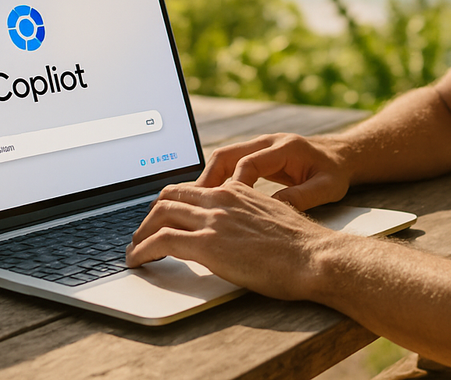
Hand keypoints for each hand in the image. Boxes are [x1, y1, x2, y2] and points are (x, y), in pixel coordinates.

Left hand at [125, 179, 343, 298]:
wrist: (316, 257)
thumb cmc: (303, 247)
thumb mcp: (275, 219)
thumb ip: (252, 217)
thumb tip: (242, 233)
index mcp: (238, 191)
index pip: (193, 188)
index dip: (171, 203)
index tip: (162, 217)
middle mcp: (222, 198)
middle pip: (169, 196)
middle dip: (150, 215)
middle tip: (142, 234)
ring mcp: (213, 219)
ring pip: (159, 215)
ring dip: (140, 233)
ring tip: (134, 250)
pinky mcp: (207, 244)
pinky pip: (161, 241)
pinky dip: (142, 250)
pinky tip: (137, 261)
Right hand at [197, 133, 350, 209]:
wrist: (342, 155)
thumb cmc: (336, 172)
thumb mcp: (327, 188)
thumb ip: (301, 197)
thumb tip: (272, 210)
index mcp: (284, 147)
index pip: (248, 162)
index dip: (234, 185)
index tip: (225, 208)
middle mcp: (267, 142)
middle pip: (226, 155)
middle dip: (208, 179)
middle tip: (195, 206)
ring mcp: (260, 147)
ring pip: (223, 158)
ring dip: (209, 180)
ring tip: (198, 205)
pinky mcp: (257, 156)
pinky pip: (230, 165)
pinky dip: (218, 181)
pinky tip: (213, 201)